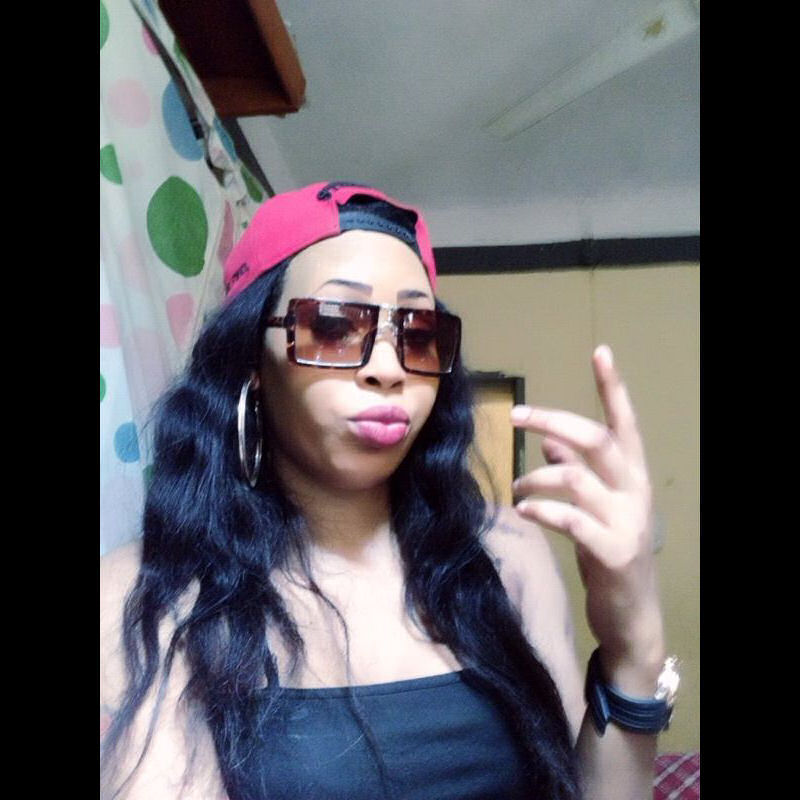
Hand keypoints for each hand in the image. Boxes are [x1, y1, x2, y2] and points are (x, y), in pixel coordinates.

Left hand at [510, 345, 663, 687]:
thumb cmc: (609, 552)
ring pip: (577, 476)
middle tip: (515, 414)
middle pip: (596, 439)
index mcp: (633, 476)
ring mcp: (627, 522)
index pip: (625, 422)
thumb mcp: (596, 506)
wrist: (632, 617)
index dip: (613, 387)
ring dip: (536, 475)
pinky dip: (542, 509)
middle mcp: (636, 492)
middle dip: (552, 419)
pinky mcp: (613, 552)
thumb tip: (552, 437)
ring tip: (516, 488)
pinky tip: (524, 511)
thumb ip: (578, 469)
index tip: (601, 351)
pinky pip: (571, 519)